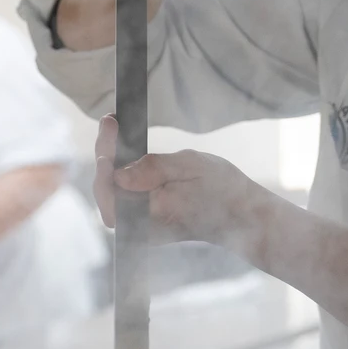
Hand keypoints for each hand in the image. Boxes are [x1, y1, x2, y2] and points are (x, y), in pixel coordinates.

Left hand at [94, 115, 267, 248]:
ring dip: (111, 160)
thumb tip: (118, 175)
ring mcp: (144, 224)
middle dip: (105, 154)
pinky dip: (122, 168)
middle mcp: (144, 226)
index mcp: (153, 215)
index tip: (110, 129)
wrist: (242, 214)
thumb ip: (154, 169)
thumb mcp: (193, 167)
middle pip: (107, 192)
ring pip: (113, 192)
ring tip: (113, 128)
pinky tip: (123, 146)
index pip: (112, 193)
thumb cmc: (223, 190)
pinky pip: (125, 193)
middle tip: (109, 122)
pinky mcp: (148, 217)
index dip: (105, 162)